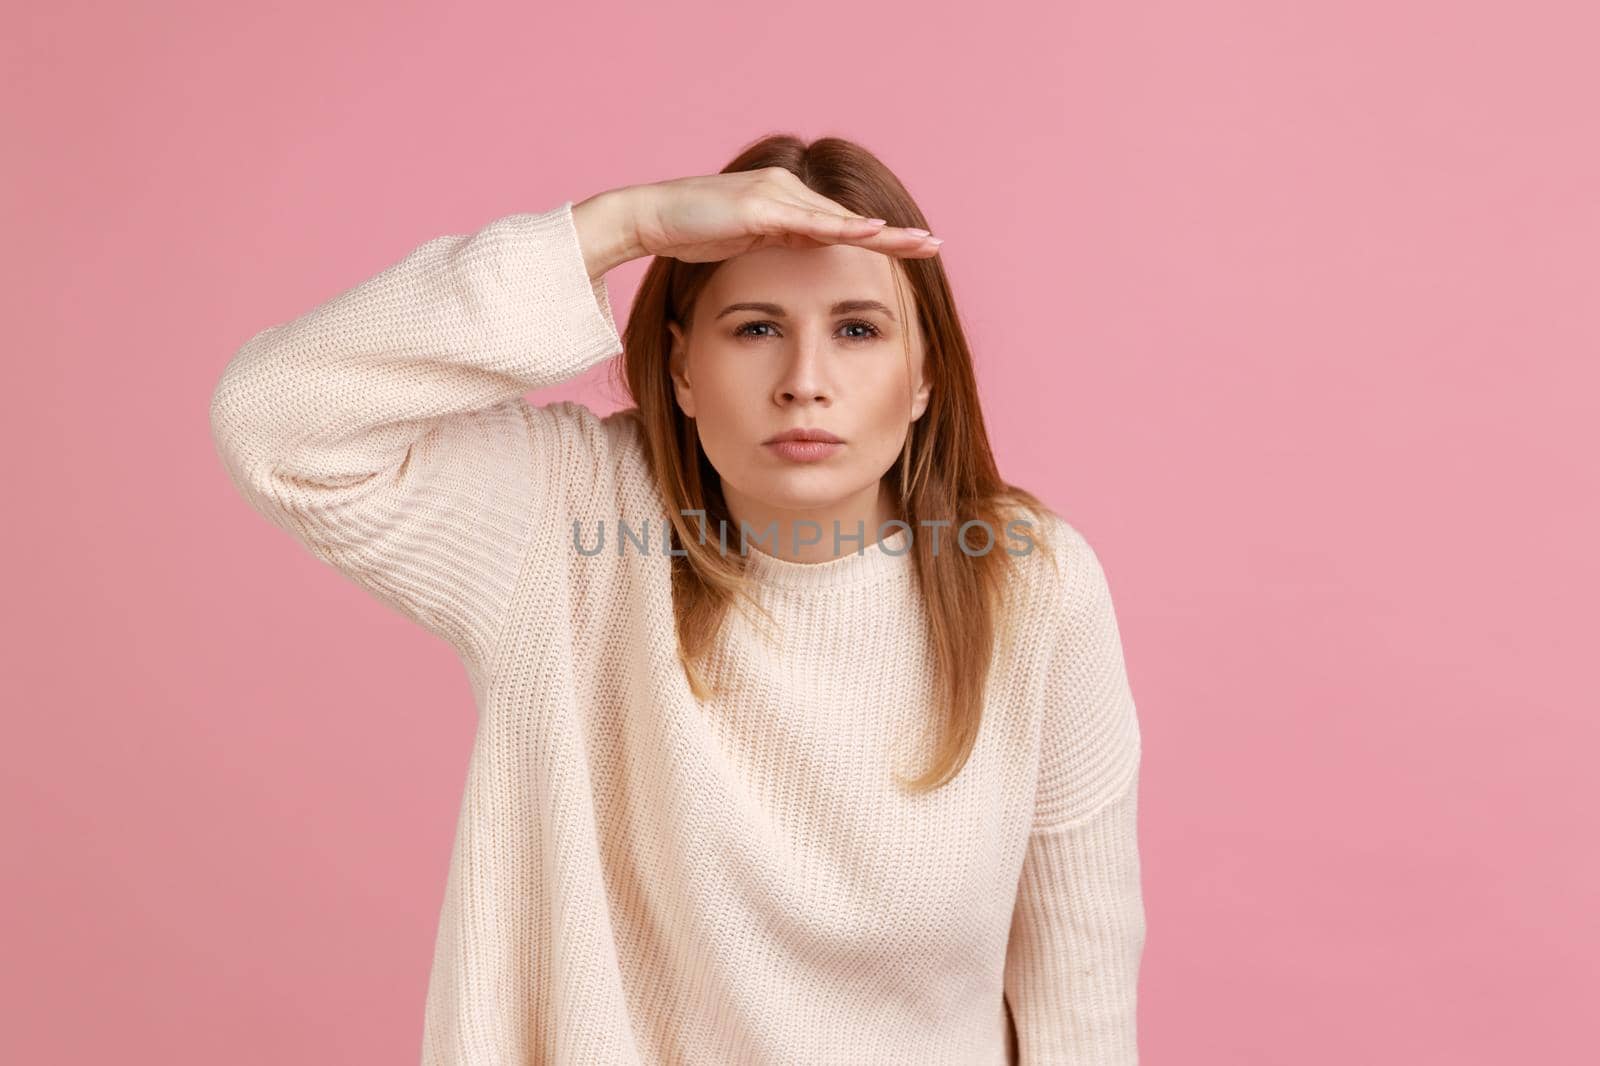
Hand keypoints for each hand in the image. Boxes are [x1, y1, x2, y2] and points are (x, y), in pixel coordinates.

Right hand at [572, 168, 941, 279]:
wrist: (649, 217)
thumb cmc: (689, 234)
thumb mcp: (742, 245)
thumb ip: (774, 245)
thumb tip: (799, 262)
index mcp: (786, 206)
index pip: (841, 226)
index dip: (878, 239)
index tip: (912, 250)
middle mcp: (787, 193)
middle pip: (851, 220)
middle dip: (895, 235)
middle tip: (936, 245)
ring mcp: (776, 196)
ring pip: (839, 219)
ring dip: (881, 233)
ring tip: (918, 243)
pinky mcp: (761, 206)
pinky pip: (810, 221)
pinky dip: (843, 228)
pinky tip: (872, 232)